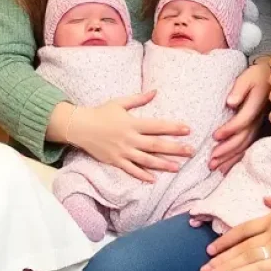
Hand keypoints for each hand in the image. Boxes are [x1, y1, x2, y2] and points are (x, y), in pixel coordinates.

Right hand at [65, 91, 192, 183]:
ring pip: (146, 160)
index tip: (188, 129)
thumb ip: (139, 99)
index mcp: (132, 123)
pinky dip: (142, 175)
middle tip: (191, 151)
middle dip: (175, 148)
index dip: (173, 128)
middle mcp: (129, 138)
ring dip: (163, 164)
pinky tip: (154, 179)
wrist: (80, 126)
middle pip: (156, 145)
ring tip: (178, 167)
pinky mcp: (115, 161)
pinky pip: (131, 170)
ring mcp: (122, 151)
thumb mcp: (120, 103)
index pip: (157, 126)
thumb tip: (155, 91)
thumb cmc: (101, 112)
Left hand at [210, 62, 268, 173]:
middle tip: (211, 161)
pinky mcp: (257, 129)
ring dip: (230, 158)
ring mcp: (259, 126)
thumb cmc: (256, 76)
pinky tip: (228, 166)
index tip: (214, 136)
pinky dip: (237, 157)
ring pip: (245, 146)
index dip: (229, 130)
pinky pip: (248, 146)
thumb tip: (230, 103)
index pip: (242, 121)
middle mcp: (258, 120)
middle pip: (242, 139)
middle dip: (226, 151)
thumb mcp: (247, 78)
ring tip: (216, 168)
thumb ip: (239, 89)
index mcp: (255, 106)